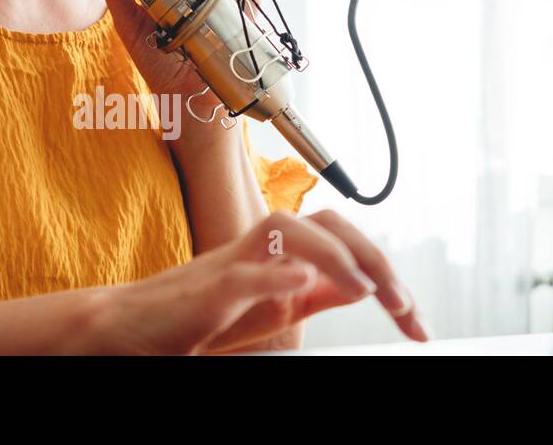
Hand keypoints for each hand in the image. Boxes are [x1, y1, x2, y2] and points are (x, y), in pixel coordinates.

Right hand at [95, 211, 429, 354]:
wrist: (136, 328)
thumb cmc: (200, 317)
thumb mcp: (276, 307)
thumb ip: (316, 294)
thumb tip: (364, 286)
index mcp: (281, 253)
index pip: (344, 242)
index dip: (386, 273)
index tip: (416, 321)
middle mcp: (261, 247)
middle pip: (325, 222)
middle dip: (373, 257)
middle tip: (403, 304)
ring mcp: (232, 263)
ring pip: (287, 231)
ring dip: (336, 258)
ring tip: (370, 292)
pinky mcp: (205, 290)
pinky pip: (242, 273)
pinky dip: (275, 273)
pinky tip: (304, 282)